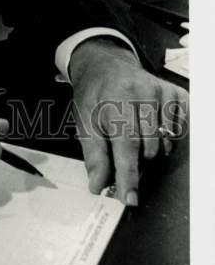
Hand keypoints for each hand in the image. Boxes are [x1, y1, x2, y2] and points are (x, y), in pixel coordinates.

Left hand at [69, 38, 188, 205]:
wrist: (104, 65)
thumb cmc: (94, 96)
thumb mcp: (84, 121)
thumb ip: (94, 155)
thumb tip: (98, 186)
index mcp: (114, 100)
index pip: (125, 146)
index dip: (128, 175)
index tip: (130, 199)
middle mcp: (140, 93)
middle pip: (148, 147)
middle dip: (137, 160)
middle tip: (124, 151)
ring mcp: (160, 91)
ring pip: (165, 142)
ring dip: (152, 149)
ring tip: (136, 134)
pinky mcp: (175, 92)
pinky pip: (180, 129)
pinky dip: (168, 135)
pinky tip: (153, 126)